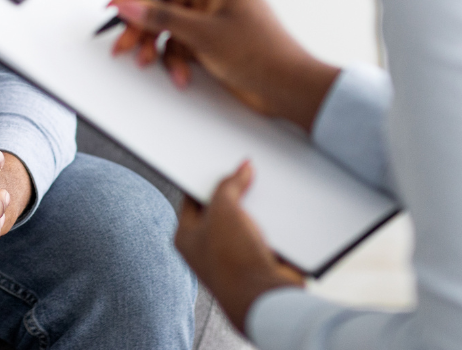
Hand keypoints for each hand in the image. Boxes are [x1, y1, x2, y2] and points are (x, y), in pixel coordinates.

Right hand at [111, 0, 339, 131]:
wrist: (289, 90)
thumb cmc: (263, 54)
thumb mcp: (204, 33)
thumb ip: (162, 17)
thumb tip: (129, 4)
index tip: (119, 4)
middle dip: (143, 23)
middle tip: (125, 42)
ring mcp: (212, 17)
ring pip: (169, 24)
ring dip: (157, 45)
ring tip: (147, 61)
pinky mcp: (211, 39)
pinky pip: (180, 42)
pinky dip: (175, 59)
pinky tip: (180, 75)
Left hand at [175, 161, 303, 332]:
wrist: (265, 298)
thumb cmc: (232, 261)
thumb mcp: (223, 208)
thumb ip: (229, 184)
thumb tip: (242, 168)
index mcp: (186, 237)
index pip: (192, 198)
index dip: (204, 179)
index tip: (215, 163)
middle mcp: (207, 248)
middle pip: (220, 207)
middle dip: (233, 192)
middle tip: (242, 171)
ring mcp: (232, 255)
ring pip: (243, 219)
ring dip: (253, 208)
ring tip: (262, 188)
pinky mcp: (256, 261)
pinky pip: (262, 232)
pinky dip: (269, 223)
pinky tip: (276, 210)